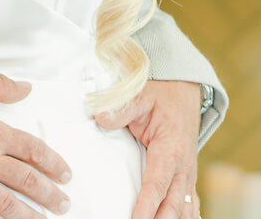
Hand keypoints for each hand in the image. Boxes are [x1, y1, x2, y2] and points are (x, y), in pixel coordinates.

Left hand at [95, 80, 200, 218]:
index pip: (156, 185)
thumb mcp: (140, 95)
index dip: (146, 207)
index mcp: (170, 150)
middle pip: (172, 205)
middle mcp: (183, 166)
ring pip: (184, 209)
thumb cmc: (161, 93)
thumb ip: (121, 109)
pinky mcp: (188, 175)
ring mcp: (188, 173)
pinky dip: (187, 217)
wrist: (183, 87)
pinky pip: (191, 204)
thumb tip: (101, 118)